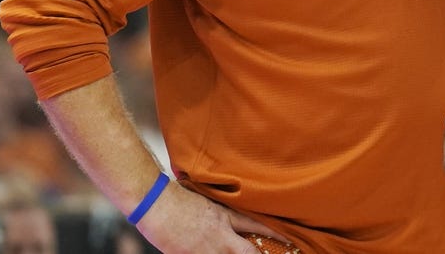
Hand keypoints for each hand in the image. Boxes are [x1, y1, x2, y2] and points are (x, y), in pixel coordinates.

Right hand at [136, 180, 292, 253]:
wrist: (155, 203)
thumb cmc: (178, 196)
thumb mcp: (207, 197)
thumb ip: (221, 206)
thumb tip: (231, 208)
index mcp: (225, 217)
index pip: (257, 226)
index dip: (274, 234)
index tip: (289, 240)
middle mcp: (219, 235)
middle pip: (247, 252)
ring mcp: (205, 250)